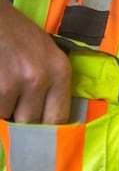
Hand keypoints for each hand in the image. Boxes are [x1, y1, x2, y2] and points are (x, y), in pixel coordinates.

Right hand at [0, 0, 70, 123]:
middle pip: (34, 123)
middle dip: (23, 123)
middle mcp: (40, 78)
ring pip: (9, 117)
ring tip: (6, 89)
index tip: (43, 138)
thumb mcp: (45, 53)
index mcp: (60, 71)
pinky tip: (0, 84)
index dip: (49, 132)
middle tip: (18, 112)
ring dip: (5, 111)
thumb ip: (50, 84)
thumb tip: (48, 121)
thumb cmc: (15, 32)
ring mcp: (14, 82)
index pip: (60, 117)